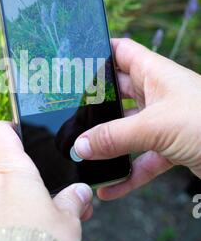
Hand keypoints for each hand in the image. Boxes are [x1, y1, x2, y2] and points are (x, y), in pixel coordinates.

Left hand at [0, 121, 92, 240]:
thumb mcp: (68, 221)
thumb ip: (73, 202)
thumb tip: (80, 193)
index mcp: (13, 172)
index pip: (0, 132)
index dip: (11, 127)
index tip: (23, 132)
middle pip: (10, 173)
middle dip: (32, 185)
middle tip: (55, 204)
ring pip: (3, 200)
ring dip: (22, 208)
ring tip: (46, 230)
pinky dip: (9, 228)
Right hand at [73, 38, 200, 199]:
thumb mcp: (156, 126)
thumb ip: (115, 136)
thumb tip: (80, 146)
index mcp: (155, 73)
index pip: (121, 51)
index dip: (100, 51)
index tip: (74, 61)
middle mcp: (158, 94)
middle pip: (119, 93)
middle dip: (96, 104)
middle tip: (68, 111)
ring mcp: (165, 121)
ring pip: (128, 130)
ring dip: (109, 144)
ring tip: (83, 154)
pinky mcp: (172, 148)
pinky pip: (142, 160)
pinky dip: (128, 174)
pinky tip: (110, 189)